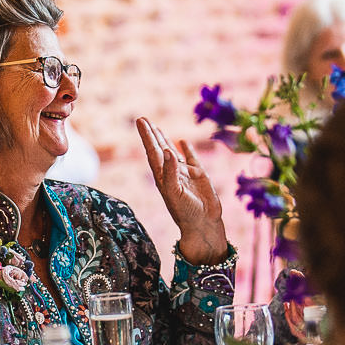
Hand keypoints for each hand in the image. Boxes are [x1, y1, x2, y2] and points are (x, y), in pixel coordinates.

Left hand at [135, 118, 227, 265]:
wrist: (204, 225)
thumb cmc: (187, 212)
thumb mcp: (175, 192)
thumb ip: (171, 171)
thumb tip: (165, 150)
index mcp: (163, 176)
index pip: (152, 151)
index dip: (146, 136)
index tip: (140, 121)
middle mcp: (172, 173)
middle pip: (159, 149)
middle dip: (151, 134)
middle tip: (143, 119)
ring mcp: (185, 174)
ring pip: (172, 152)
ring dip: (164, 140)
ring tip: (156, 127)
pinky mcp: (199, 176)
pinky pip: (191, 158)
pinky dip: (186, 149)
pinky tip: (182, 142)